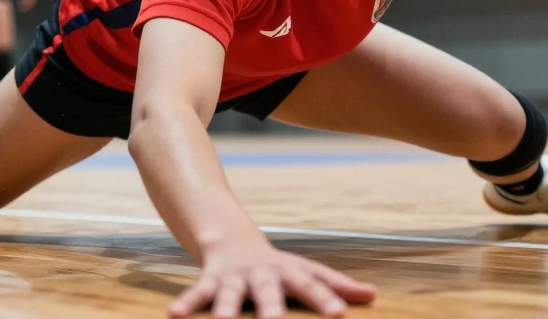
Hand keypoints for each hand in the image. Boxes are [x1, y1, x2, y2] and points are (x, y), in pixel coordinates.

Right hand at [168, 237, 376, 318]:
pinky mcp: (210, 281)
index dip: (325, 298)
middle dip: (272, 311)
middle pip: (269, 292)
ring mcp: (234, 277)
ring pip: (229, 295)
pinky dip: (186, 305)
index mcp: (288, 272)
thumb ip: (336, 286)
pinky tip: (173, 317)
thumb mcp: (305, 272)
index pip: (311, 285)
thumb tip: (374, 295)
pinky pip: (197, 294)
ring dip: (226, 309)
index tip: (340, 313)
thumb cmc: (277, 266)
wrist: (230, 236)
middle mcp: (261, 274)